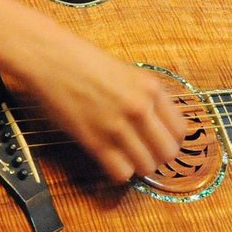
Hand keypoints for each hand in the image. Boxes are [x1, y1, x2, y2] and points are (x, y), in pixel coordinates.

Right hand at [13, 28, 187, 184]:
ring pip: (147, 167)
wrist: (52, 59)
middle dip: (157, 157)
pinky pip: (121, 173)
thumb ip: (147, 97)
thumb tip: (159, 126)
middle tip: (144, 153)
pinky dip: (119, 172)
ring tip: (126, 157)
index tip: (160, 143)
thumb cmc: (85, 62)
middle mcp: (140, 108)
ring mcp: (118, 126)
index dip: (171, 141)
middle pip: (167, 153)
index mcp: (151, 88)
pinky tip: (111, 160)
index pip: (180, 131)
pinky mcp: (95, 141)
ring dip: (138, 166)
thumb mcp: (128, 72)